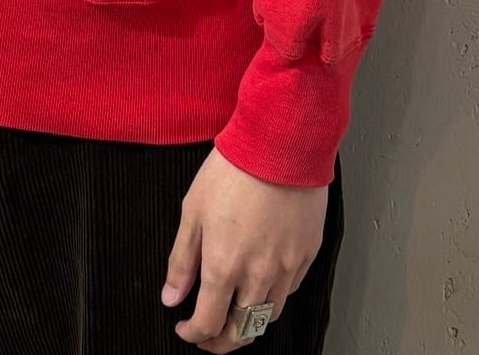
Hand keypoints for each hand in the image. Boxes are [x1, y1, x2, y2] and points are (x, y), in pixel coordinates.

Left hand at [161, 146, 328, 351]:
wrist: (279, 144)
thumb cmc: (234, 169)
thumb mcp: (193, 210)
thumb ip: (181, 260)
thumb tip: (171, 296)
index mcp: (223, 265)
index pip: (208, 324)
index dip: (194, 334)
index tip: (185, 328)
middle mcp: (257, 275)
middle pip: (242, 332)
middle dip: (222, 342)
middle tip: (209, 335)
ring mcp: (286, 267)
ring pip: (268, 316)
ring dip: (248, 322)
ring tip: (234, 311)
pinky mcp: (307, 254)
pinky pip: (289, 290)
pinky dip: (272, 296)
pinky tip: (261, 282)